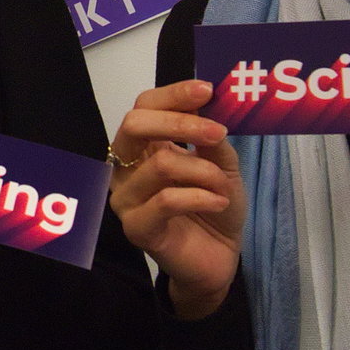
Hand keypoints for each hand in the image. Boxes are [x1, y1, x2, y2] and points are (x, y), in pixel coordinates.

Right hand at [107, 81, 241, 316]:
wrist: (218, 258)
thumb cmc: (214, 207)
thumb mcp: (223, 166)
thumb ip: (212, 139)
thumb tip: (210, 105)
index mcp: (144, 146)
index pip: (145, 106)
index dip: (173, 94)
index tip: (207, 90)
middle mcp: (126, 167)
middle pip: (134, 125)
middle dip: (180, 122)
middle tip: (217, 132)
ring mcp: (127, 198)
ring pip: (160, 164)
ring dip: (203, 170)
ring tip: (223, 185)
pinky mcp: (136, 227)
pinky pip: (166, 200)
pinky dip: (201, 197)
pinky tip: (220, 203)